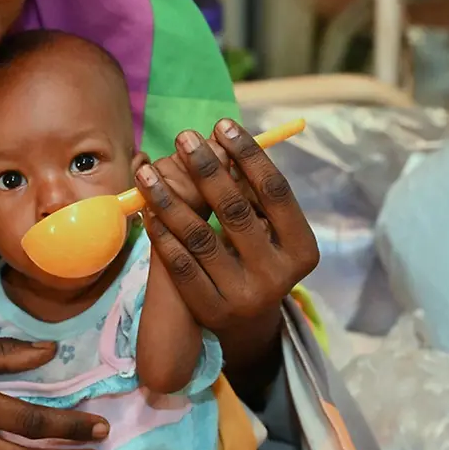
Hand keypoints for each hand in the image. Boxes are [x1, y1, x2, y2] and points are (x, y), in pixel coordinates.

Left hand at [134, 118, 318, 335]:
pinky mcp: (210, 309)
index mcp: (301, 249)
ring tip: (147, 170)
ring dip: (169, 198)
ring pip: (199, 237)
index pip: (275, 192)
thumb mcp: (266, 231)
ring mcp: (242, 296)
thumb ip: (250, 194)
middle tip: (183, 137)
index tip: (223, 126)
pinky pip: (180, 264)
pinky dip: (161, 233)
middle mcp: (277, 275)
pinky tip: (147, 209)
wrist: (244, 323)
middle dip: (206, 169)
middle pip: (236, 210)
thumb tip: (222, 141)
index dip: (249, 155)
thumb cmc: (254, 257)